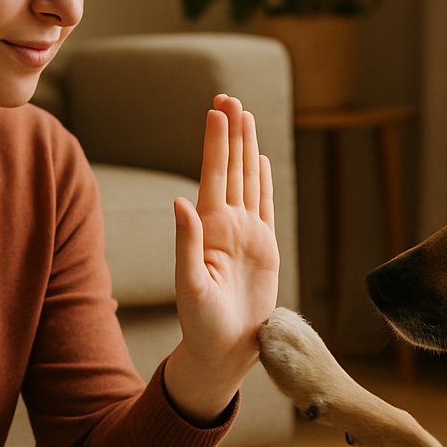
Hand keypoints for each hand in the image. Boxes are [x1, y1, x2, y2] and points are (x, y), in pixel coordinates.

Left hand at [165, 94, 279, 422]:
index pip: (213, 174)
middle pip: (230, 167)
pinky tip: (260, 158)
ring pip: (249, 179)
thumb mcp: (189, 284)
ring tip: (245, 114)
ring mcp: (248, 234)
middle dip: (230, 131)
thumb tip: (180, 201)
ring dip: (246, 147)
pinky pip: (266, 205)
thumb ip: (186, 242)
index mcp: (208, 228)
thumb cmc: (200, 324)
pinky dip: (264, 180)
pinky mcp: (266, 247)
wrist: (224, 350)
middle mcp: (227, 224)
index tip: (216, 109)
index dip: (215, 141)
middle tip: (229, 96)